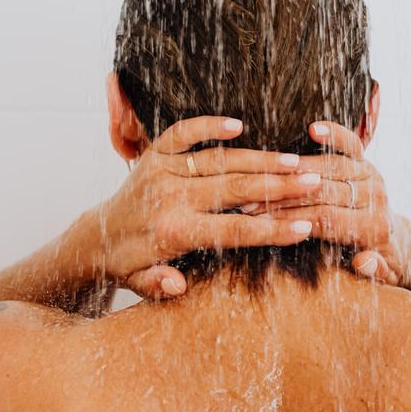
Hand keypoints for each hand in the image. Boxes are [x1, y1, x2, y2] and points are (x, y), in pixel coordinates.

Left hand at [90, 116, 330, 297]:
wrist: (96, 236)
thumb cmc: (130, 264)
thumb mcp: (142, 285)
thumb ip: (161, 285)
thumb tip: (179, 286)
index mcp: (173, 232)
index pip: (232, 231)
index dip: (270, 230)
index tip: (304, 227)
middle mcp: (169, 198)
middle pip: (234, 190)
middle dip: (278, 186)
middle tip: (314, 181)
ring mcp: (162, 171)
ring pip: (219, 161)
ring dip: (259, 159)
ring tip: (295, 160)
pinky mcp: (154, 153)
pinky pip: (183, 133)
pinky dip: (209, 125)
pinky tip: (239, 125)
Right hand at [239, 121, 403, 284]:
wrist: (397, 244)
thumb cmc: (379, 264)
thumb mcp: (381, 276)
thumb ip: (374, 271)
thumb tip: (364, 261)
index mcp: (373, 228)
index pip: (325, 219)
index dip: (289, 218)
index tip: (259, 220)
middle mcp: (374, 199)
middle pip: (322, 192)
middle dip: (284, 196)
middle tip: (249, 199)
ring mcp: (371, 177)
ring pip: (330, 167)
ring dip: (293, 170)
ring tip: (261, 175)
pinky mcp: (367, 162)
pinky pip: (351, 144)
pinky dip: (334, 135)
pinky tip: (313, 128)